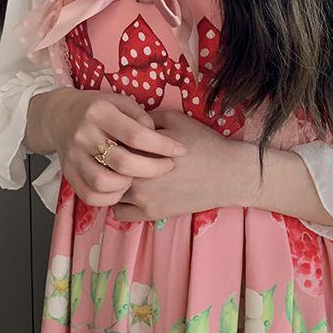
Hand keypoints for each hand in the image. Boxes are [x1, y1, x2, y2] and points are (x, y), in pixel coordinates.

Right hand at [29, 89, 186, 207]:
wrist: (60, 116)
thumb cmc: (99, 109)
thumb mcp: (120, 101)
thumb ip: (140, 116)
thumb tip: (156, 135)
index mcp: (99, 113)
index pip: (136, 135)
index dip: (162, 146)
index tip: (179, 151)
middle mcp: (83, 135)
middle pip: (123, 162)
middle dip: (152, 169)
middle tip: (167, 167)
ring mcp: (73, 157)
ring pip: (104, 183)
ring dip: (129, 185)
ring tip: (140, 178)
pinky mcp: (68, 174)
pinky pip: (90, 196)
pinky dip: (110, 198)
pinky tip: (122, 188)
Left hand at [113, 110, 245, 221]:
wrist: (228, 173)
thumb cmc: (204, 143)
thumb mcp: (174, 119)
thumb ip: (146, 118)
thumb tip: (127, 120)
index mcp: (138, 146)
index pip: (108, 141)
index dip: (111, 139)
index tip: (118, 138)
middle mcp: (134, 172)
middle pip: (104, 167)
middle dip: (108, 162)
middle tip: (119, 157)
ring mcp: (140, 196)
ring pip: (108, 191)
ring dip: (113, 184)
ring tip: (126, 176)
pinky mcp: (149, 213)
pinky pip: (118, 212)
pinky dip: (121, 203)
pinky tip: (132, 194)